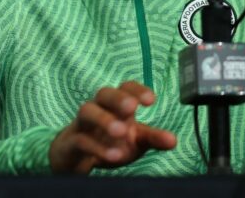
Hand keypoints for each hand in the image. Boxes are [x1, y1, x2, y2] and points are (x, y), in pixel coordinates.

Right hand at [49, 81, 176, 173]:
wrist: (75, 156)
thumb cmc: (109, 141)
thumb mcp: (135, 140)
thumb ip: (153, 138)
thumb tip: (173, 141)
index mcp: (115, 104)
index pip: (125, 88)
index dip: (137, 90)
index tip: (151, 100)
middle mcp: (98, 108)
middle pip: (104, 93)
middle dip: (118, 98)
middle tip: (132, 108)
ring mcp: (82, 124)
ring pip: (87, 111)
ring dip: (104, 119)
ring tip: (120, 132)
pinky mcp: (71, 142)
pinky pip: (81, 140)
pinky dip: (96, 147)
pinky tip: (112, 155)